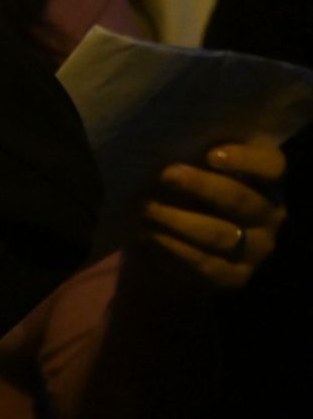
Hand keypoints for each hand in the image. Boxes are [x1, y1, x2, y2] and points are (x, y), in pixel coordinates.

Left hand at [136, 139, 286, 288]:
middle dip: (201, 186)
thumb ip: (189, 153)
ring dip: (177, 220)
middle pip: (241, 200)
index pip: (271, 166)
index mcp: (264, 179)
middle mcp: (268, 214)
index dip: (245, 159)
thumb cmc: (180, 188)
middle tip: (165, 175)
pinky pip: (204, 264)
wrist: (169, 240)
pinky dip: (172, 248)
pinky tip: (148, 235)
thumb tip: (162, 142)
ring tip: (146, 207)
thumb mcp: (189, 165)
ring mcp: (256, 249)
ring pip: (219, 234)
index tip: (210, 154)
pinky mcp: (234, 276)